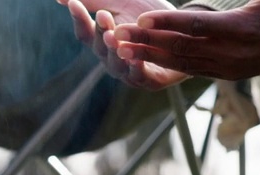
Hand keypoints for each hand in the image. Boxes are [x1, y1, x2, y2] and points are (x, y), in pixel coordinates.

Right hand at [58, 0, 191, 91]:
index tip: (75, 4)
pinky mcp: (149, 81)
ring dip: (115, 50)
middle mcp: (112, 60)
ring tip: (114, 37)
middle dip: (101, 32)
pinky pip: (140, 77)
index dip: (79, 19)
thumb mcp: (122, 4)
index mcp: (102, 42)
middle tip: (103, 16)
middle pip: (100, 48)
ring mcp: (128, 73)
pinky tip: (136, 59)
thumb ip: (95, 1)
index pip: (85, 33)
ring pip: (117, 64)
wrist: (184, 35)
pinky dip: (136, 68)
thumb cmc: (150, 21)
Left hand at [112, 0, 259, 79]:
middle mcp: (234, 55)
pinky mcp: (227, 74)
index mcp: (243, 30)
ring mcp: (230, 68)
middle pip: (182, 48)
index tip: (142, 18)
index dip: (168, 23)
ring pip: (182, 62)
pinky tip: (145, 59)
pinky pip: (191, 69)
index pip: (197, 26)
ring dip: (150, 55)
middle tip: (118, 36)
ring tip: (122, 49)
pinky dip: (166, 64)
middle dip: (147, 42)